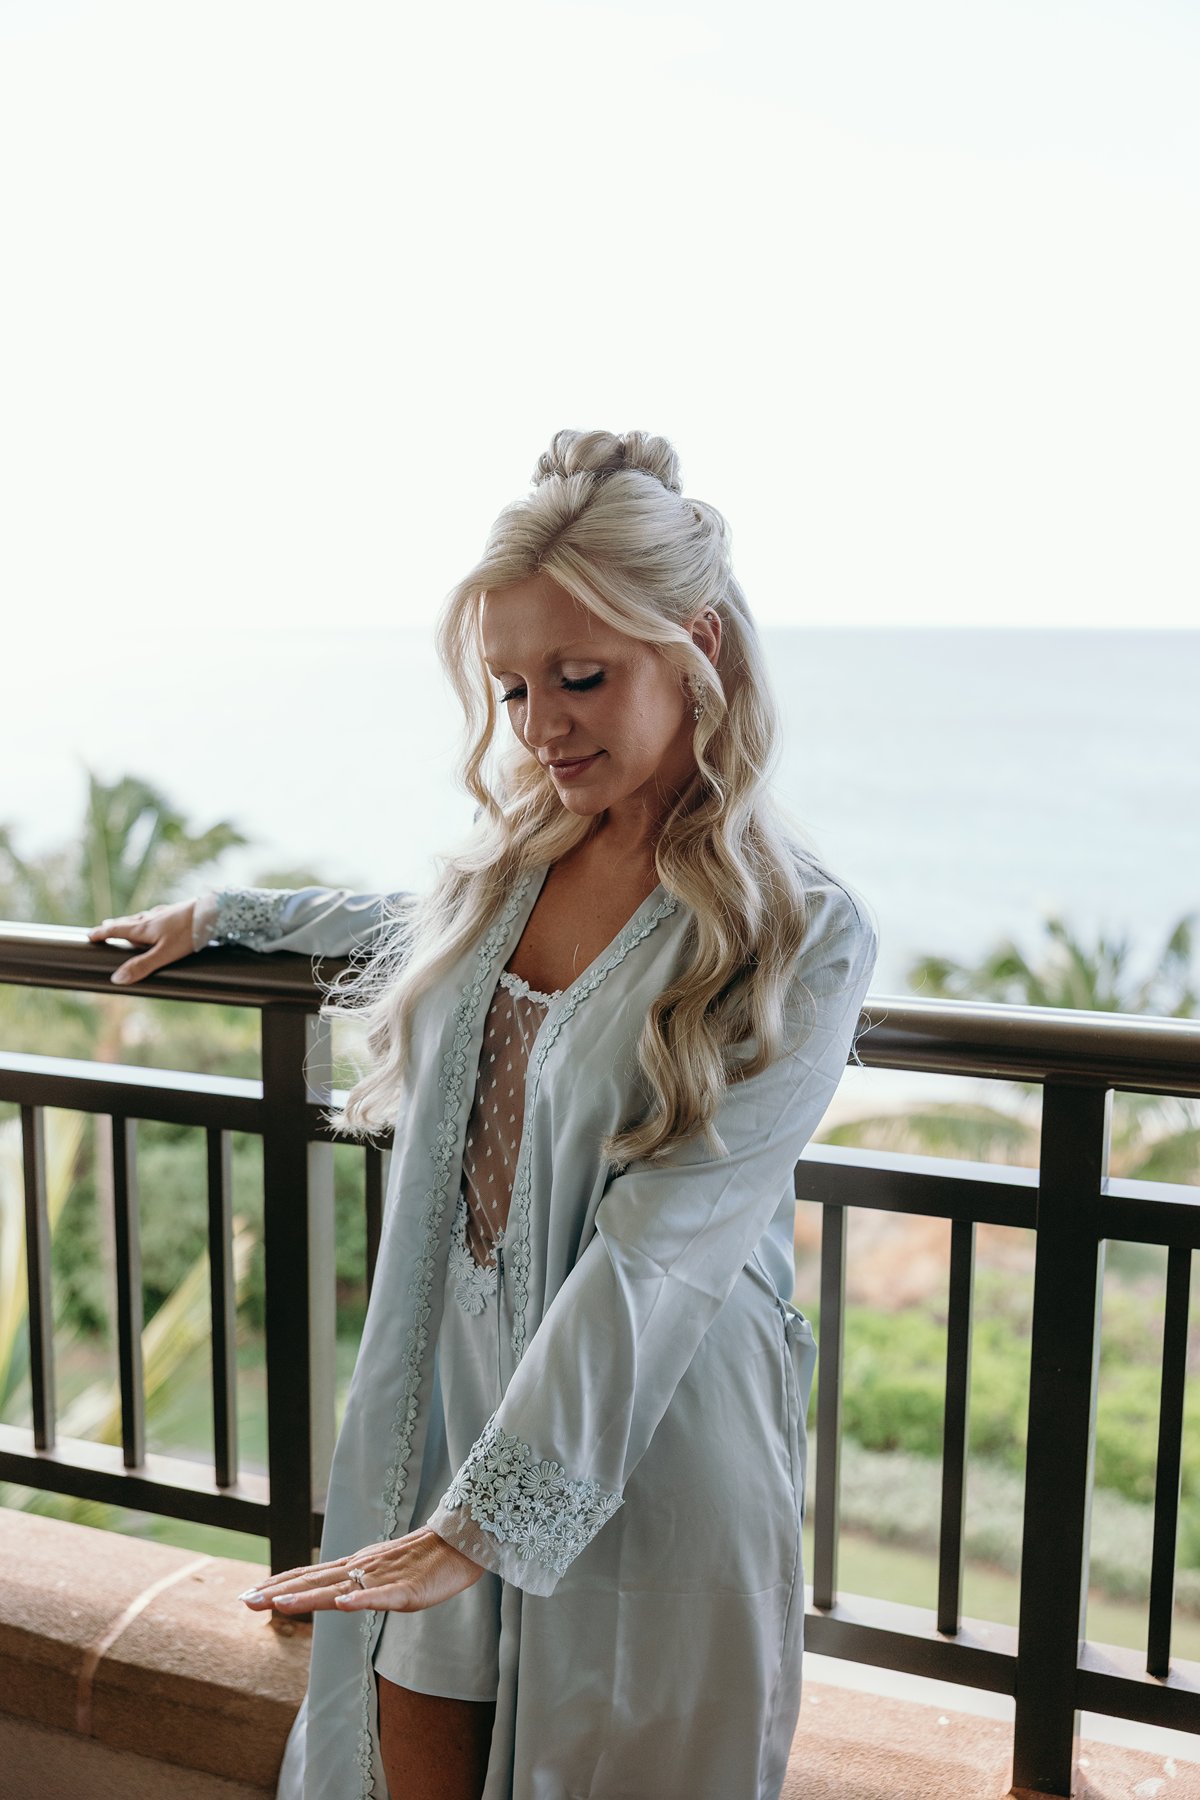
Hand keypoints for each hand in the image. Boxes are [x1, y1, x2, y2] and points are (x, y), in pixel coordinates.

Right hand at [86, 900, 197, 984]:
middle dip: (115, 926)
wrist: (213, 912)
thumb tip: (116, 978)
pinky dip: (150, 919)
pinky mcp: (177, 912)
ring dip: (132, 922)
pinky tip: (158, 919)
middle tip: (104, 927)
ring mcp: (165, 913)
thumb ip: (142, 966)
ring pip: (143, 918)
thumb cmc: (189, 933)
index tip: (89, 935)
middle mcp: (151, 918)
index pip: (117, 929)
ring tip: (128, 924)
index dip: (102, 933)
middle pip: (128, 922)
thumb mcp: (164, 954)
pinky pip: (157, 916)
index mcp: (144, 927)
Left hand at [237, 1528, 485, 1614]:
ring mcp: (382, 1579)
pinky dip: (361, 1600)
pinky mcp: (406, 1590)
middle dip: (278, 1592)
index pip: (310, 1574)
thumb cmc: (426, 1560)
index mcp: (356, 1567)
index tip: (248, 1594)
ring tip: (278, 1604)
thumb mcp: (385, 1573)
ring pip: (339, 1589)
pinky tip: (344, 1605)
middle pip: (315, 1581)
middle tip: (244, 1601)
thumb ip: (360, 1583)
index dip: (279, 1583)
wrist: (462, 1543)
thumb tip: (336, 1595)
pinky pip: (381, 1597)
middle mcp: (362, 1569)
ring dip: (307, 1597)